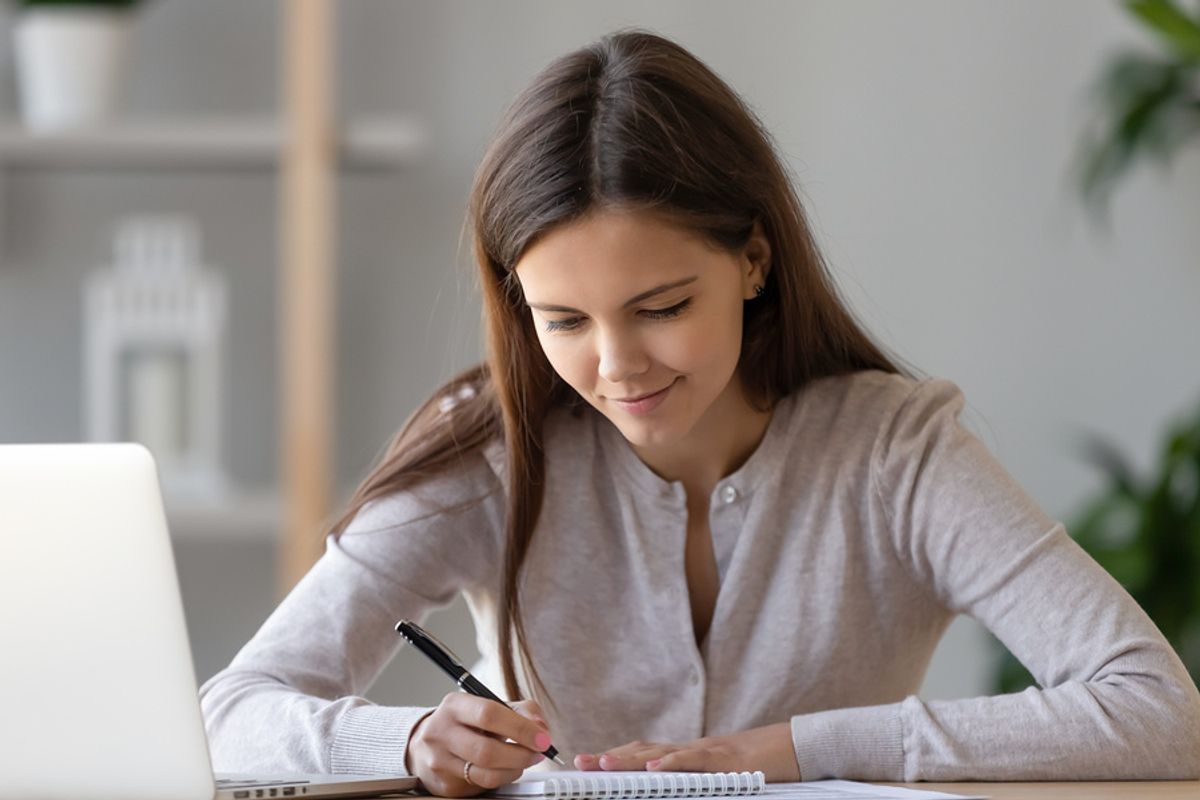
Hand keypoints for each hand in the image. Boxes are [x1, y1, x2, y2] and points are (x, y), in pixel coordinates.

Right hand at [404, 695, 553, 796]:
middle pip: (487, 750)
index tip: (542, 738)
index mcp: (455, 705)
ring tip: (524, 761)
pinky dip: (502, 778)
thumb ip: (522, 711)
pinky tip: (506, 769)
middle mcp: (442, 732)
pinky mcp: (445, 784)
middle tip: (538, 753)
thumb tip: (540, 727)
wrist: (428, 744)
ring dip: (515, 769)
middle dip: (521, 754)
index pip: (489, 715)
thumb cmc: (467, 723)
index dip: (521, 728)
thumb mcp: (490, 706)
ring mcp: (440, 761)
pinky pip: (481, 786)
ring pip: (486, 774)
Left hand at [573, 722, 799, 781]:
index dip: (615, 757)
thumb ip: (692, 779)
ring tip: (603, 764)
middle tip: (580, 763)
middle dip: (610, 757)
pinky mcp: (725, 759)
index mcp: (687, 754)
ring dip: (630, 759)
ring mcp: (707, 752)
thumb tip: (664, 786)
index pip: (643, 753)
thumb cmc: (756, 765)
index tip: (587, 764)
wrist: (792, 747)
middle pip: (643, 751)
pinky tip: (654, 768)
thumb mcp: (718, 776)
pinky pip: (695, 760)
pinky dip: (673, 763)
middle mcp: (690, 749)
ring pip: (661, 753)